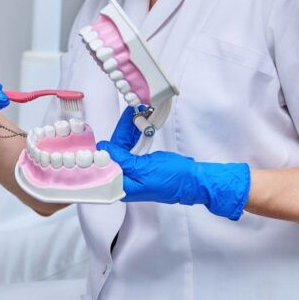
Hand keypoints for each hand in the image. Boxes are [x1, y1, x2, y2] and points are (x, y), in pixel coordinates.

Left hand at [97, 109, 250, 219]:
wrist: (193, 181)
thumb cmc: (174, 179)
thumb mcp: (144, 168)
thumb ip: (122, 160)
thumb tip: (105, 150)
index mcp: (124, 186)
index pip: (107, 162)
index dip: (106, 144)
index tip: (109, 126)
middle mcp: (126, 181)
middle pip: (116, 152)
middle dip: (122, 131)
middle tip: (129, 114)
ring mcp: (134, 173)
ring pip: (125, 147)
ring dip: (129, 130)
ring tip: (135, 114)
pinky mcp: (142, 167)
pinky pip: (133, 149)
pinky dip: (134, 136)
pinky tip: (136, 124)